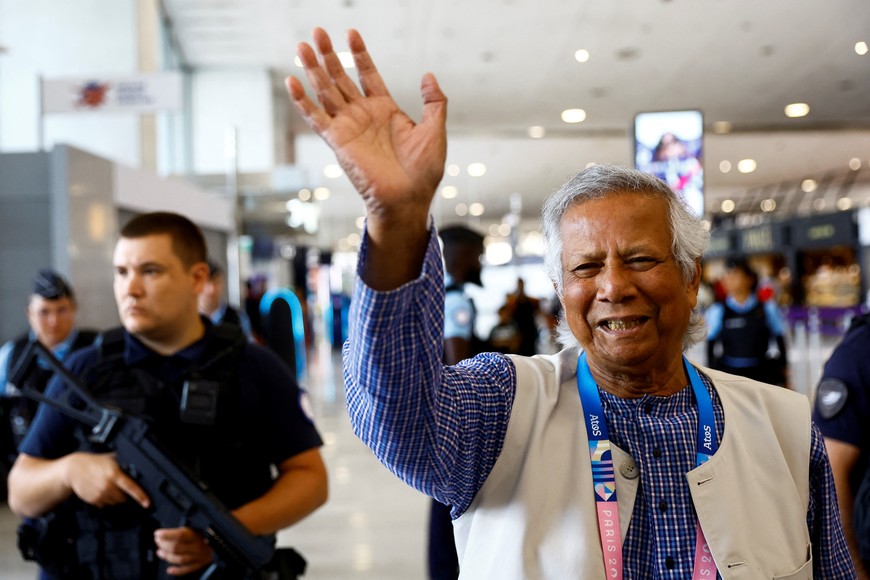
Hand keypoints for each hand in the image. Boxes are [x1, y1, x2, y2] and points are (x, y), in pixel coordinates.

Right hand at [63, 452, 149, 508]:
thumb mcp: (110, 459)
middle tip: (118, 487)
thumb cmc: (93, 463)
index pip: (131, 487)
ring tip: (108, 487)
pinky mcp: (93, 500)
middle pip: (123, 498)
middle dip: (124, 494)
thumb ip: (123, 464)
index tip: (147, 503)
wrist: (74, 469)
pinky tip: (100, 490)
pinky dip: (105, 500)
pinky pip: (104, 505)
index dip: (140, 496)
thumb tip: (137, 465)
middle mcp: (108, 485)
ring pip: (114, 502)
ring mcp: (100, 494)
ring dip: (114, 498)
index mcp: (114, 474)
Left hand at [154, 526, 213, 575]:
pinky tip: (169, 570)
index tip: (157, 533)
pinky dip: (177, 571)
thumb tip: (174, 525)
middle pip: (176, 548)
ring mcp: (199, 556)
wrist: (227, 537)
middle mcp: (198, 546)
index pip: (180, 534)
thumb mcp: (202, 523)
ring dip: (167, 557)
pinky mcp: (201, 563)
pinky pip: (188, 569)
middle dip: (163, 545)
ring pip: (179, 559)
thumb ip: (190, 525)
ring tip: (160, 552)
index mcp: (198, 534)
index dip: (167, 534)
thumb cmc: (213, 529)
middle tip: (157, 541)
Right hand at [286, 28, 447, 230]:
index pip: (367, 74)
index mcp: (385, 110)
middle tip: (317, 31)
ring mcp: (348, 127)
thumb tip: (429, 75)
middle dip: (329, 55)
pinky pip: (315, 117)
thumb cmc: (423, 172)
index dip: (359, 54)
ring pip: (325, 91)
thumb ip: (434, 102)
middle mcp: (363, 116)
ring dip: (313, 69)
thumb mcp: (434, 131)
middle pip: (341, 78)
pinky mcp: (337, 141)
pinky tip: (292, 82)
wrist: (408, 199)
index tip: (351, 32)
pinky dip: (303, 101)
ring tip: (302, 46)